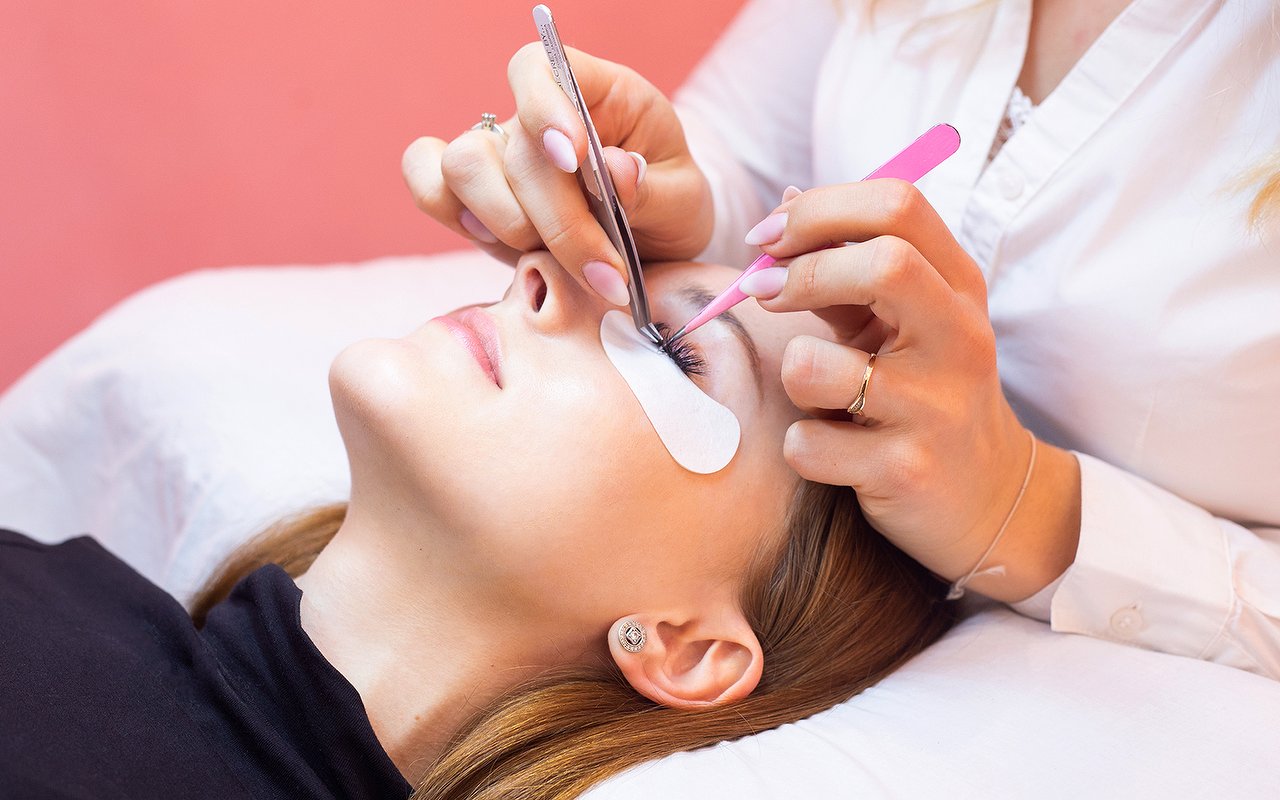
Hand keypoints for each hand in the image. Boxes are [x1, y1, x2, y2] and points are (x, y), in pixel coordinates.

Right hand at [401, 43, 713, 305]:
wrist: (656, 251)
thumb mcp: (685, 202)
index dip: (545, 106)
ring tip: (573, 270)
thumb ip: (653, 189)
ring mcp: (499, 160)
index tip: (576, 158)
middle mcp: (534, 120)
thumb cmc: (671, 210)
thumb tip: (612, 170)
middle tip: (606, 271)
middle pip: (508, 146)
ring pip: (461, 169)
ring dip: (513, 228)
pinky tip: (515, 254)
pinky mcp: (476, 204)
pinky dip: (458, 221)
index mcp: (594, 93)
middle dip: (557, 218)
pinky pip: (432, 192)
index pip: (539, 67)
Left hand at [739, 181, 1080, 600]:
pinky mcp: (906, 470)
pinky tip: (832, 452)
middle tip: (759, 292)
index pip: (898, 205)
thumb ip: (844, 267)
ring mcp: (937, 408)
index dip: (819, 210)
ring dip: (793, 374)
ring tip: (818, 395)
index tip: (768, 238)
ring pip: (815, 367)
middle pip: (883, 265)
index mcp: (957, 287)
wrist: (990, 500)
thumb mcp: (900, 324)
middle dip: (800, 273)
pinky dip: (801, 447)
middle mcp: (958, 339)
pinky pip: (807, 444)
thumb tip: (784, 204)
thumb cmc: (926, 394)